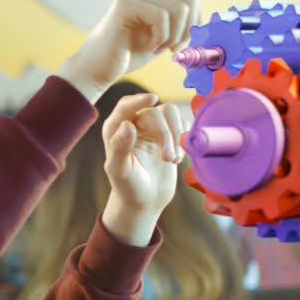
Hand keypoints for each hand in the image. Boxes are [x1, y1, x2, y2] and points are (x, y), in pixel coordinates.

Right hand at [57, 0, 235, 101]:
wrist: (99, 67)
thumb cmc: (130, 54)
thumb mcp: (164, 38)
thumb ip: (181, 24)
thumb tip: (204, 19)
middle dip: (191, 27)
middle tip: (176, 49)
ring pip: (179, 8)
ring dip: (177, 35)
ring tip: (162, 49)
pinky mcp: (126, 4)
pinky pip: (162, 17)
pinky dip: (162, 37)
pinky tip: (151, 47)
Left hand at [101, 93, 188, 245]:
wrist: (145, 201)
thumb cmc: (128, 187)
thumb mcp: (120, 171)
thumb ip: (120, 148)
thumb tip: (127, 125)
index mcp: (116, 129)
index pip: (126, 106)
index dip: (139, 100)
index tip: (153, 99)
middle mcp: (134, 123)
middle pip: (154, 112)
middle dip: (165, 134)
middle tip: (168, 159)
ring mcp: (152, 128)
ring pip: (170, 113)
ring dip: (175, 135)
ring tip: (173, 160)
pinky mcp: (168, 134)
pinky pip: (181, 123)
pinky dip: (183, 139)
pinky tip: (177, 159)